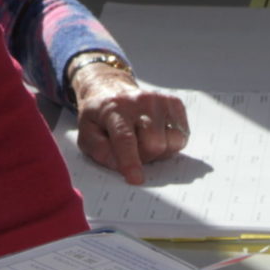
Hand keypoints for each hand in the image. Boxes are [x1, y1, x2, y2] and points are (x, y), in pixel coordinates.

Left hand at [73, 64, 190, 184]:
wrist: (112, 90)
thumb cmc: (101, 117)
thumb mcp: (87, 133)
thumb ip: (99, 151)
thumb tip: (120, 165)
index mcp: (114, 108)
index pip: (125, 138)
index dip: (131, 161)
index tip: (136, 179)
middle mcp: (140, 101)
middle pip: (154, 145)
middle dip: (145, 156)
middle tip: (133, 151)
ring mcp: (160, 101)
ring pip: (172, 142)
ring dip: (159, 151)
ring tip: (145, 141)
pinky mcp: (174, 104)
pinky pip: (182, 137)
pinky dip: (170, 143)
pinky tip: (156, 134)